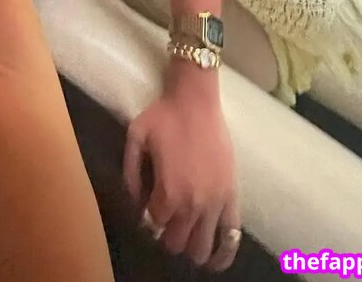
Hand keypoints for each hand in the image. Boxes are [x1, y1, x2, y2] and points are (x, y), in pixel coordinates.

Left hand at [123, 69, 240, 271]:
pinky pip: (232, 236)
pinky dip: (223, 254)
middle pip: (176, 242)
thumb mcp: (135, 138)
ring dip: (190, 245)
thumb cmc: (164, 115)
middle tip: (164, 217)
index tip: (146, 208)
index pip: (153, 226)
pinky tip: (215, 262)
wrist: (197, 99)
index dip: (147, 219)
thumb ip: (129, 175)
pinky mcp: (231, 196)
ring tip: (185, 233)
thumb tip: (135, 203)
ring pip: (201, 247)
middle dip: (166, 234)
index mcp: (167, 192)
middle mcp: (192, 204)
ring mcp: (215, 203)